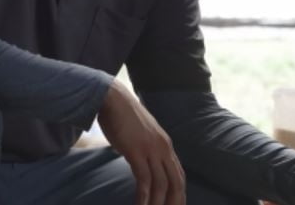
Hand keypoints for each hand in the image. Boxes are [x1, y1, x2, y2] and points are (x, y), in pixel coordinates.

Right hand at [97, 79, 185, 204]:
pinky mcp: (136, 150)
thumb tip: (144, 163)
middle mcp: (163, 147)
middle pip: (176, 181)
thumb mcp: (142, 135)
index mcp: (166, 145)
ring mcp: (151, 149)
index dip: (180, 192)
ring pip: (161, 182)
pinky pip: (144, 178)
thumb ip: (147, 149)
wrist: (113, 99)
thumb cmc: (123, 118)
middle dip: (175, 201)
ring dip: (158, 202)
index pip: (179, 174)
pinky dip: (144, 195)